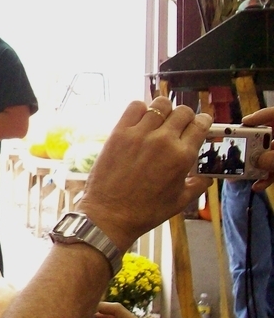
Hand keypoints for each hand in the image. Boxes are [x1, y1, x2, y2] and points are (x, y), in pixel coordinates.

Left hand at [77, 97, 211, 251]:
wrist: (110, 213)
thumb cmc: (145, 211)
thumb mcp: (180, 201)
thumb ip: (197, 185)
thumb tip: (207, 177)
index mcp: (182, 156)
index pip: (200, 125)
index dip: (203, 121)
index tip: (202, 122)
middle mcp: (164, 141)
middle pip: (182, 112)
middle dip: (185, 116)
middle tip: (180, 123)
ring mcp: (140, 134)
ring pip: (160, 104)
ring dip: (164, 110)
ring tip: (161, 120)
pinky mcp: (119, 133)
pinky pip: (134, 107)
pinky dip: (141, 109)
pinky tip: (141, 120)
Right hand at [241, 106, 273, 190]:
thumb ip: (273, 158)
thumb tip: (258, 160)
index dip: (260, 116)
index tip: (245, 122)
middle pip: (268, 137)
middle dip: (253, 147)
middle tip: (241, 151)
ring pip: (270, 155)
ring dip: (257, 165)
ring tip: (244, 172)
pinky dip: (268, 176)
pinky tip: (258, 185)